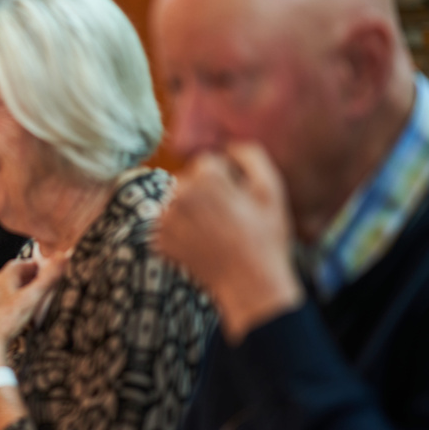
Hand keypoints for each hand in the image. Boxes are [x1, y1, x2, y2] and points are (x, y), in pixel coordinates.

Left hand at [0, 251, 67, 373]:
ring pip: (5, 292)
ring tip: (32, 301)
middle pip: (12, 277)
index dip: (35, 265)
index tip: (47, 270)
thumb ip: (47, 278)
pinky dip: (11, 306)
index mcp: (3, 278)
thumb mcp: (32, 298)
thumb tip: (63, 256)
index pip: (20, 264)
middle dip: (28, 279)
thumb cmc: (7, 320)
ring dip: (19, 293)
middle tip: (42, 285)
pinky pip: (0, 306)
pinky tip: (17, 317)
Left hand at [156, 142, 302, 343]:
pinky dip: (181, 230)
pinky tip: (203, 243)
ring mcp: (165, 218)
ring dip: (192, 210)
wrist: (249, 284)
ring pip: (177, 201)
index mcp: (205, 177)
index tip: (238, 200)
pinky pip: (168, 223)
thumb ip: (250, 155)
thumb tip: (228, 145)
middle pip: (188, 180)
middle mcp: (178, 193)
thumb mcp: (271, 189)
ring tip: (216, 232)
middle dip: (205, 192)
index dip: (226, 179)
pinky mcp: (158, 239)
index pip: (208, 162)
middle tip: (228, 217)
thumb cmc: (265, 237)